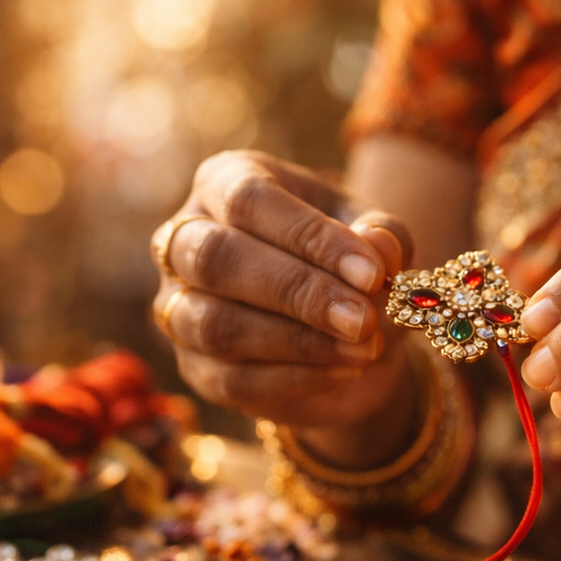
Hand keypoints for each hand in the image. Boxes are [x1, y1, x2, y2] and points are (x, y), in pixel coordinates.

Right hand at [151, 150, 414, 434]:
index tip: (372, 273)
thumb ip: (382, 235)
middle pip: (216, 259)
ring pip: (215, 325)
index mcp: (224, 182)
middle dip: (296, 292)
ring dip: (297, 342)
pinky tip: (344, 370)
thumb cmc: (347, 260)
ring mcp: (178, 305)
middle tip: (362, 319)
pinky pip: (230, 378)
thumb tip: (380, 249)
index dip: (310, 237)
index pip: (249, 200)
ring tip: (363, 348)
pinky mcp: (194, 366)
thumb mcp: (373, 235)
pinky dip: (294, 378)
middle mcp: (186, 239)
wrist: (342, 327)